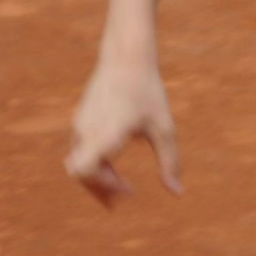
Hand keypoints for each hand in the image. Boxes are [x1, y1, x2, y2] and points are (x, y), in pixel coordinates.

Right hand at [64, 61, 181, 207]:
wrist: (126, 57)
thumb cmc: (148, 92)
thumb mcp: (164, 127)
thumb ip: (169, 161)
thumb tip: (177, 192)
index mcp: (105, 134)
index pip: (84, 171)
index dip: (102, 186)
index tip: (128, 188)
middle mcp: (86, 132)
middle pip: (81, 174)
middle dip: (101, 189)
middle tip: (125, 197)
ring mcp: (80, 125)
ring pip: (79, 163)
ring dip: (97, 178)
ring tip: (121, 187)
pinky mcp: (80, 120)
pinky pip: (80, 150)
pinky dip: (94, 164)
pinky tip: (113, 167)